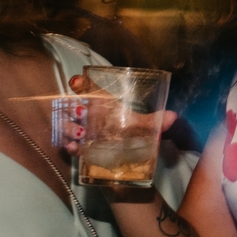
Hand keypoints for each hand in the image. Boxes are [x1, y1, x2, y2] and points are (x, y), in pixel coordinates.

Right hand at [58, 74, 175, 154]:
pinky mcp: (73, 145)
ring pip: (64, 124)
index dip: (78, 84)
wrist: (116, 155)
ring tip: (81, 133)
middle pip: (71, 106)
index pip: (85, 89)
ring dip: (70, 127)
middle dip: (73, 108)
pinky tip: (74, 148)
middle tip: (81, 112)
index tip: (76, 82)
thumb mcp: (136, 125)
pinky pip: (64, 144)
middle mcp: (84, 114)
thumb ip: (152, 121)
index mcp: (99, 104)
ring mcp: (76, 129)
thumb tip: (173, 117)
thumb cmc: (122, 131)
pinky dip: (68, 146)